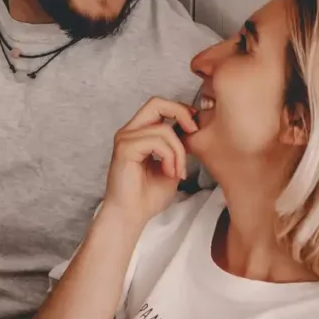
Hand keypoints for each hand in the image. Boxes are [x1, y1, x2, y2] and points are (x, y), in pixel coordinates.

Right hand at [103, 97, 197, 221]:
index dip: (180, 111)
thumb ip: (177, 147)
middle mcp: (129, 132)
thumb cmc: (147, 197)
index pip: (159, 106)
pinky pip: (156, 142)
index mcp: (138, 133)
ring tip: (177, 172)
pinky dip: (170, 157)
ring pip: (163, 129)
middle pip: (157, 103)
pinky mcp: (124, 149)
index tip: (194, 129)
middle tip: (193, 133)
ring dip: (178, 152)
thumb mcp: (171, 165)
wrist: (131, 216)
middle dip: (181, 114)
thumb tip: (192, 129)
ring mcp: (124, 139)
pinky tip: (169, 173)